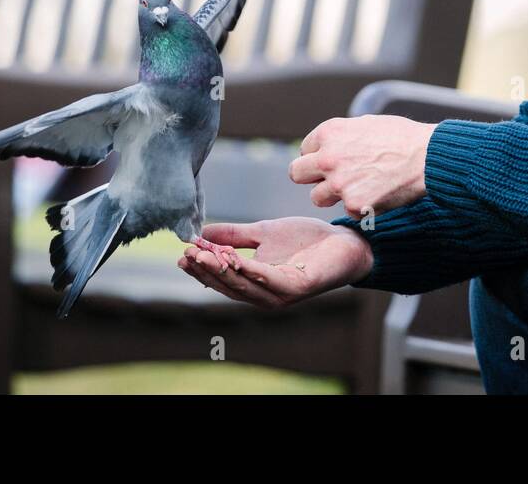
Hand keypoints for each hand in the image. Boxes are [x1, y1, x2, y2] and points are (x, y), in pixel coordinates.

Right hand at [178, 217, 373, 308]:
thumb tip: (202, 232)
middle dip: (206, 270)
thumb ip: (234, 236)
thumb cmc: (306, 240)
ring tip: (203, 255)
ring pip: (245, 286)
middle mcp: (266, 296)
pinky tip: (236, 261)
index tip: (182, 253)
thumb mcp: (263, 233)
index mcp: (255, 284)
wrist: (344, 242)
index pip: (222, 280)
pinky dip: (252, 272)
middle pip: (229, 286)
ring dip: (223, 272)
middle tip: (187, 254)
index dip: (202, 269)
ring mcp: (282, 295)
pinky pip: (270, 281)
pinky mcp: (299, 288)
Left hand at [289, 114, 436, 218]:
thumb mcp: (366, 123)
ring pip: (317, 197)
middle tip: (330, 180)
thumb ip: (342, 136)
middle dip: (311, 177)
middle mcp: (327, 157)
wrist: (426, 157)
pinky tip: (377, 195)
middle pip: (297, 173)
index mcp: (329, 132)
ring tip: (358, 189)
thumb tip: (331, 144)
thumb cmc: (402, 137)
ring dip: (332, 196)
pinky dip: (360, 207)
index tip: (334, 161)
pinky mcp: (353, 205)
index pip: (305, 150)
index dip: (319, 156)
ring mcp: (339, 183)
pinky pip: (346, 211)